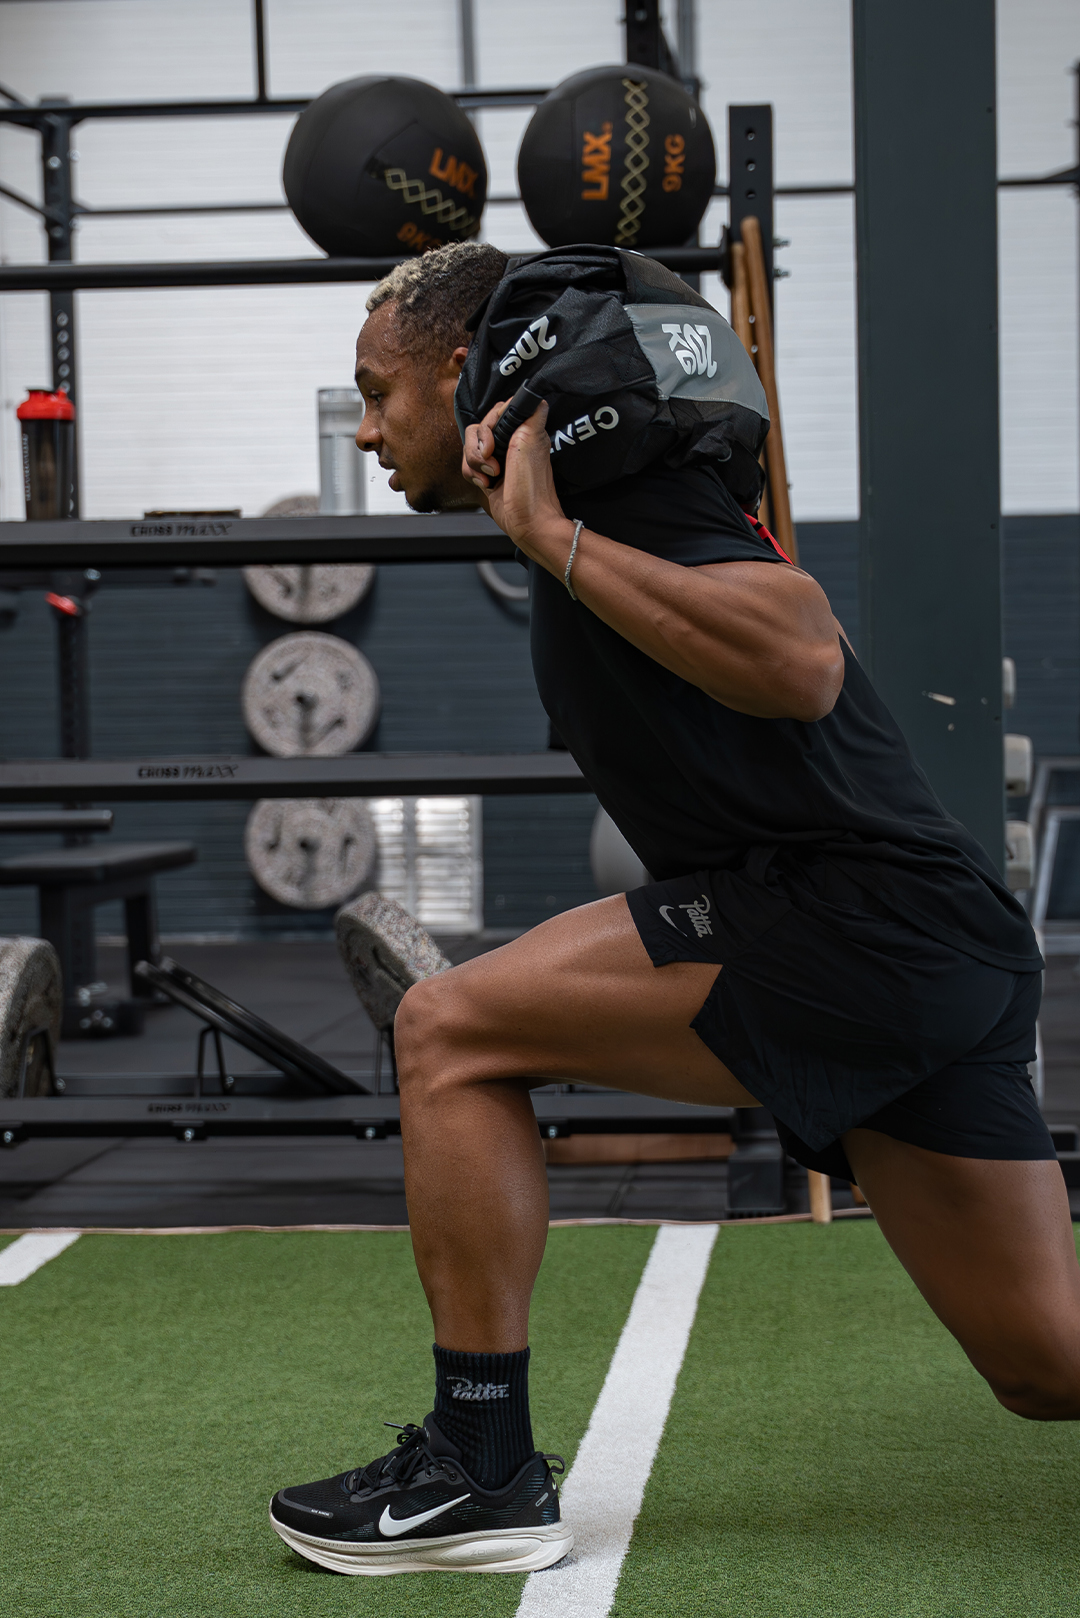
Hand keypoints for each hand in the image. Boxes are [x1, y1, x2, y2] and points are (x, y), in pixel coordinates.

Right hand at [462, 398, 569, 564]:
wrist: (526, 522)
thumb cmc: (532, 488)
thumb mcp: (532, 442)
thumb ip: (533, 414)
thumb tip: (536, 395)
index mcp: (522, 431)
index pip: (494, 412)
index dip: (489, 425)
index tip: (494, 441)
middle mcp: (508, 443)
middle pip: (476, 429)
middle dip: (479, 447)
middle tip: (493, 463)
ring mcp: (496, 460)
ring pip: (469, 448)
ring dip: (475, 463)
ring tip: (492, 476)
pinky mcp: (486, 475)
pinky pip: (467, 466)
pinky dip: (472, 475)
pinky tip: (487, 485)